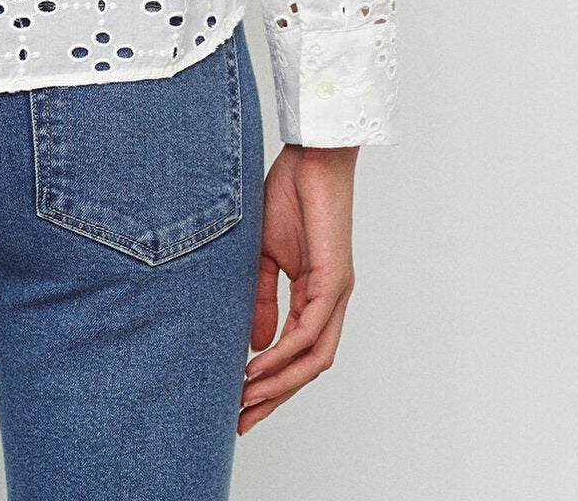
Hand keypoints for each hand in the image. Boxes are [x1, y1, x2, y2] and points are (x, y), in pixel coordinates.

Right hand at [238, 143, 357, 433]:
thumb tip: (255, 345)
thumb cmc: (290, 195)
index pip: (297, 352)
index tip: (241, 402)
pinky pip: (313, 329)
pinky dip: (287, 352)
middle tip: (244, 419)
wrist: (312, 157)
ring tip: (249, 397)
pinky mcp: (334, 279)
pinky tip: (263, 364)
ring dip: (282, 382)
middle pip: (309, 367)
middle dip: (276, 397)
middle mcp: (331, 301)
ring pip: (315, 357)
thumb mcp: (265, 255)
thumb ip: (262, 298)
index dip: (272, 381)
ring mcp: (337, 292)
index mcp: (316, 295)